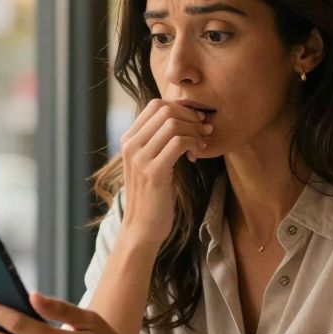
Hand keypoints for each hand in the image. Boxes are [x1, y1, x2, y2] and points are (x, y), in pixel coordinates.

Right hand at [119, 99, 212, 240]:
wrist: (142, 228)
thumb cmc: (153, 196)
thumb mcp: (152, 163)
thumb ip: (160, 142)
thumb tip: (184, 119)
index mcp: (129, 139)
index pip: (156, 105)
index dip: (181, 109)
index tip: (195, 123)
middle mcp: (131, 145)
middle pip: (165, 110)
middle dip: (191, 118)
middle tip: (203, 132)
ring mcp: (140, 158)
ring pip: (173, 124)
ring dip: (194, 131)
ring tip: (201, 145)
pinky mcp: (153, 172)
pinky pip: (178, 143)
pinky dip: (193, 144)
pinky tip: (196, 156)